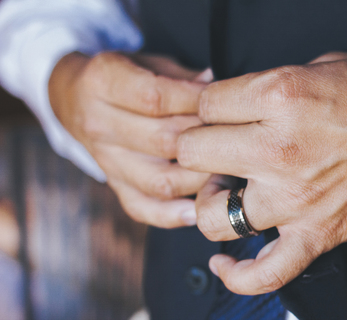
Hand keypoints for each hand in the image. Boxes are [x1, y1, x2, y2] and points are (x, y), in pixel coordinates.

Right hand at [49, 52, 212, 227]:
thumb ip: (181, 76)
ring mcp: (106, 161)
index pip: (156, 98)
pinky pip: (142, 208)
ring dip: (199, 178)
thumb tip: (217, 86)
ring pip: (160, 181)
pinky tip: (196, 210)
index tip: (222, 103)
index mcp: (102, 84)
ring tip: (224, 168)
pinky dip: (171, 215)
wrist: (74, 98)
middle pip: (163, 141)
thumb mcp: (145, 62)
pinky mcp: (113, 184)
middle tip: (231, 136)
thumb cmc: (121, 78)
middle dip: (204, 139)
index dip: (197, 102)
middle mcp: (99, 125)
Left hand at [177, 52, 346, 293]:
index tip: (210, 114)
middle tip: (210, 147)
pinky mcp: (317, 234)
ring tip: (225, 190)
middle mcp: (280, 149)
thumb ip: (272, 86)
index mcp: (282, 97)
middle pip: (193, 153)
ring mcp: (295, 198)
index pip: (205, 104)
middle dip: (195, 147)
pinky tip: (224, 263)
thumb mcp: (325, 65)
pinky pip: (263, 272)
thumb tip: (240, 102)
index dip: (202, 107)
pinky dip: (238, 275)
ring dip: (211, 202)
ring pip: (212, 215)